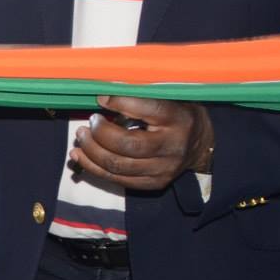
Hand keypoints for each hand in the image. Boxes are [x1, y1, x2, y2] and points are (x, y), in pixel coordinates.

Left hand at [68, 96, 212, 191]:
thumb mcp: (169, 98)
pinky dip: (93, 167)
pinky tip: (79, 155)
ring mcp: (163, 169)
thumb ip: (142, 96)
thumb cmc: (177, 115)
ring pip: (117, 166)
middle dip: (100, 133)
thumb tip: (104, 95)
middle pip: (127, 145)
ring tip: (80, 137)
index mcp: (179, 119)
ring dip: (90, 151)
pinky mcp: (153, 183)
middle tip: (88, 123)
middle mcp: (172, 147)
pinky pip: (116, 180)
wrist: (200, 145)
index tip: (101, 98)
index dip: (121, 103)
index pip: (149, 109)